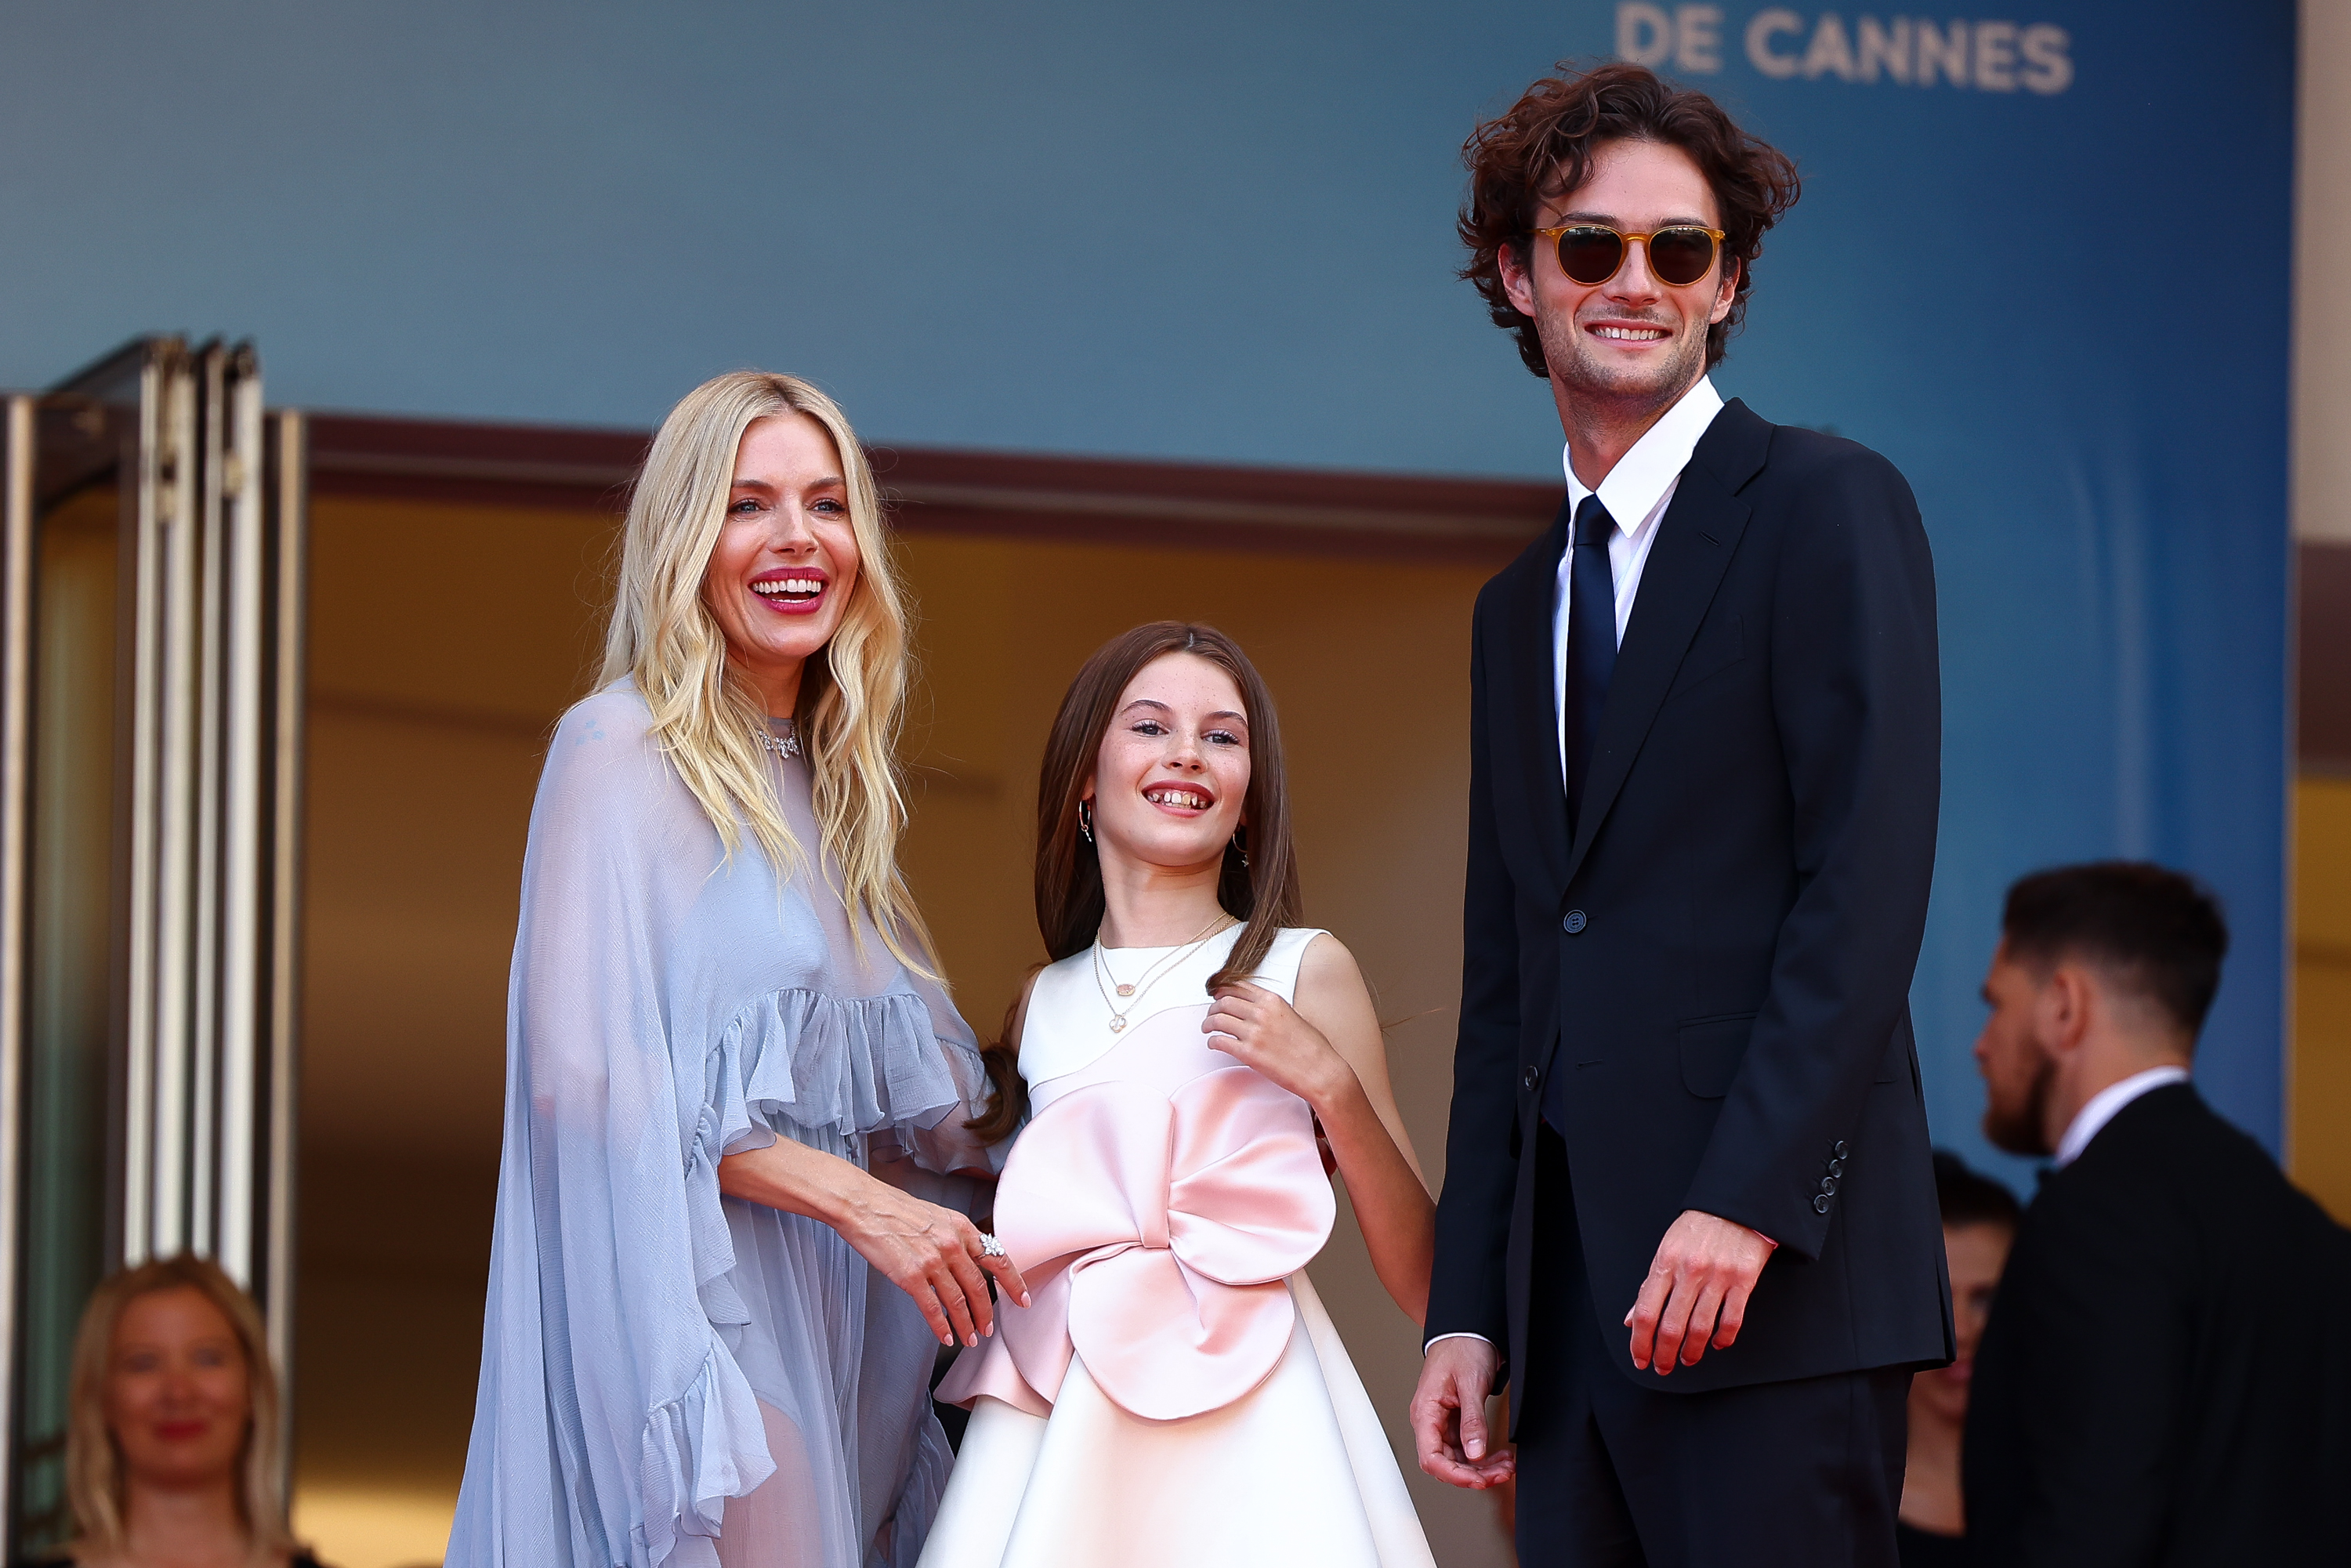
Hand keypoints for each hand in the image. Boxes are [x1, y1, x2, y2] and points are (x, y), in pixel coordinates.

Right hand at [835, 1181, 1031, 1348]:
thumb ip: (956, 1237)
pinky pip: (932, 1308)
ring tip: (969, 1338)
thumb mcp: (938, 1215)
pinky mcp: (910, 1276)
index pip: (997, 1258)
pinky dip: (941, 1326)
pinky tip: (945, 1335)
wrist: (864, 1206)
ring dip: (966, 1325)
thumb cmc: (895, 1209)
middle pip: (979, 1287)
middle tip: (988, 1329)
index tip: (1022, 1299)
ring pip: (958, 1302)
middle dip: (986, 1313)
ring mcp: (932, 1261)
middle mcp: (952, 1244)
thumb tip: (969, 1259)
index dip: (1013, 1283)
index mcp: (961, 1227)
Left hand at [1204, 982, 1349, 1108]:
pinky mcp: (1249, 1053)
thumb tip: (1260, 1011)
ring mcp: (1254, 1033)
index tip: (1217, 995)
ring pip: (1218, 1020)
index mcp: (1273, 1001)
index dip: (1223, 991)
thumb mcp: (1296, 1016)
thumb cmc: (1314, 1048)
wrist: (1321, 1071)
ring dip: (1208, 1023)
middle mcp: (1262, 1013)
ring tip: (1208, 1028)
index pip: (1239, 987)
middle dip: (1213, 1008)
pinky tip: (1214, 1044)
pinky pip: (1220, 1042)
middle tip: (1211, 1015)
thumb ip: (1275, 1010)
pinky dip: (1213, 1042)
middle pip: (1224, 1001)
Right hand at [1410, 1337, 1514, 1488]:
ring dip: (1482, 1467)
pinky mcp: (1456, 1421)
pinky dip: (1484, 1455)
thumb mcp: (1471, 1383)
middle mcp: (1430, 1421)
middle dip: (1474, 1474)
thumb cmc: (1463, 1348)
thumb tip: (1474, 1454)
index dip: (1454, 1475)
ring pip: (1459, 1459)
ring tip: (1507, 1465)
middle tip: (1502, 1474)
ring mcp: (1443, 1422)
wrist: (1468, 1329)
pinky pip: (1467, 1447)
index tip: (1479, 1480)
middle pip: (1446, 1463)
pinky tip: (1501, 1455)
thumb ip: (1472, 1420)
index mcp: (1425, 1412)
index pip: (1431, 1458)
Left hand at [1624, 1209, 1773, 1373]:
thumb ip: (1650, 1285)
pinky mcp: (1743, 1280)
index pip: (1646, 1311)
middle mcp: (1689, 1271)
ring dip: (1692, 1351)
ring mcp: (1717, 1276)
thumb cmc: (1699, 1226)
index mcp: (1665, 1262)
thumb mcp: (1667, 1248)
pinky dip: (1723, 1338)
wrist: (1736, 1204)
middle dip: (1664, 1354)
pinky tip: (1716, 1344)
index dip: (1640, 1342)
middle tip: (1663, 1366)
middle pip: (1671, 1325)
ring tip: (1687, 1359)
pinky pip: (1731, 1319)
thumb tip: (1632, 1318)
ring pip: (1700, 1327)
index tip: (1640, 1358)